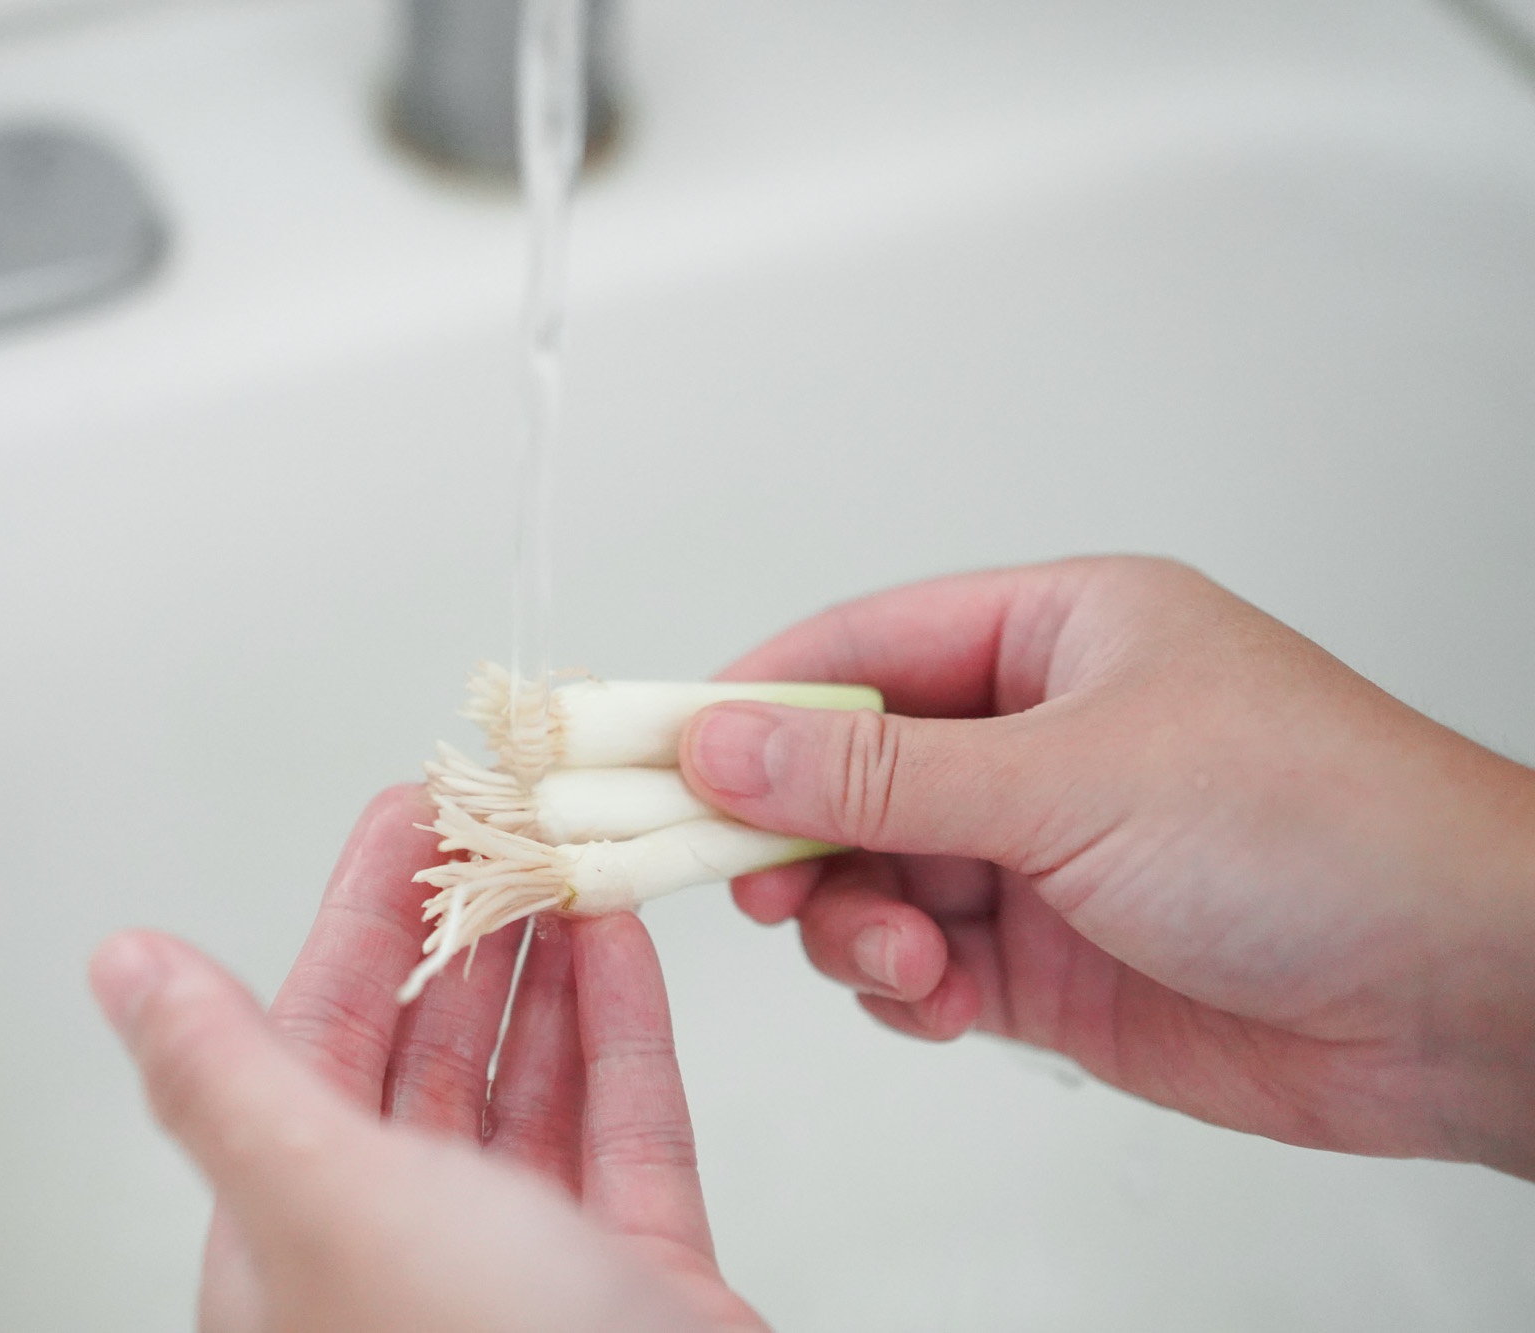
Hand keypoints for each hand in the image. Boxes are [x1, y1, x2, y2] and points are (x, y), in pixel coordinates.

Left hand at [90, 788, 767, 1332]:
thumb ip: (227, 1073)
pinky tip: (622, 953)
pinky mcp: (633, 1282)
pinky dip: (625, 1036)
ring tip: (567, 861)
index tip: (408, 813)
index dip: (364, 911)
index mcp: (300, 1234)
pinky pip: (627, 1131)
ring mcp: (526, 1268)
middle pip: (426, 1045)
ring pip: (527, 1082)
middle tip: (499, 815)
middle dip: (464, 922)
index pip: (317, 1030)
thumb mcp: (326, 1203)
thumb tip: (121, 964)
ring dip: (547, 966)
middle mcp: (404, 1247)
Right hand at [678, 556, 1534, 1177]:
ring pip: (870, 875)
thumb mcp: (1070, 778)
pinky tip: (945, 1002)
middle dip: (794, 831)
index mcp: (1054, 635)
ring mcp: (1037, 849)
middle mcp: (1036, 736)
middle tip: (746, 878)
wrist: (1458, 997)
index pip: (858, 646)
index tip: (661, 749)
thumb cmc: (1320, 830)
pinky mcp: (1045, 957)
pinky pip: (917, 962)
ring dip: (856, 923)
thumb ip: (880, 772)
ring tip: (905, 957)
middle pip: (846, 769)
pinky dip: (904, 988)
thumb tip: (725, 740)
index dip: (753, 696)